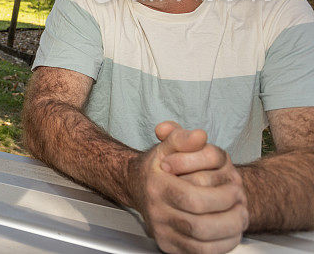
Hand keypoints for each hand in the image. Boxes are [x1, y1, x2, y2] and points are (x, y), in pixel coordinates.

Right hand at [128, 121, 247, 252]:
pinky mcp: (167, 246)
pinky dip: (222, 246)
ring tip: (240, 217)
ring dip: (230, 232)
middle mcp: (156, 212)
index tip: (236, 186)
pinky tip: (231, 232)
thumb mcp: (167, 145)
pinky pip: (200, 253)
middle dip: (230, 216)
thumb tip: (199, 136)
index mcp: (157, 186)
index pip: (193, 199)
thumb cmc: (159, 166)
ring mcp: (161, 231)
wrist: (137, 185)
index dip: (222, 196)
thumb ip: (183, 138)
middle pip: (199, 226)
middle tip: (241, 203)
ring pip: (202, 245)